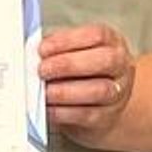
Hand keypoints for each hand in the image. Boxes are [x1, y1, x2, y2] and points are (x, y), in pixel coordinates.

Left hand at [39, 23, 135, 142]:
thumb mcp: (74, 53)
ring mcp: (117, 92)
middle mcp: (120, 66)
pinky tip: (48, 108)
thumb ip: (56, 50)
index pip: (96, 35)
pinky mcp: (107, 117)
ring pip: (98, 90)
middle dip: (68, 64)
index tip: (43, 48)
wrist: (102, 106)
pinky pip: (87, 114)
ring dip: (65, 91)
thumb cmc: (83, 73)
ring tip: (44, 92)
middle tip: (42, 70)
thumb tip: (31, 53)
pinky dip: (63, 112)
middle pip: (103, 61)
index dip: (67, 41)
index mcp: (111, 42)